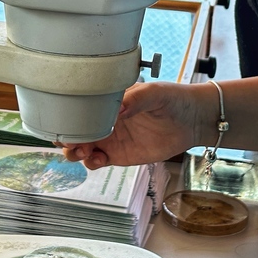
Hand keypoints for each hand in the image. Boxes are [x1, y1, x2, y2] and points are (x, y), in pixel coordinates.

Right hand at [63, 82, 200, 169]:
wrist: (191, 120)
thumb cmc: (173, 99)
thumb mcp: (155, 94)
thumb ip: (135, 100)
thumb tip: (117, 108)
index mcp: (108, 100)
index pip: (80, 107)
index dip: (68, 116)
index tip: (67, 122)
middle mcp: (104, 120)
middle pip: (74, 130)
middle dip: (67, 137)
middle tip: (73, 140)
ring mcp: (110, 139)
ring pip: (81, 148)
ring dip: (75, 151)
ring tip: (85, 151)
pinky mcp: (120, 155)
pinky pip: (97, 161)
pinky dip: (91, 163)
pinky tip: (99, 159)